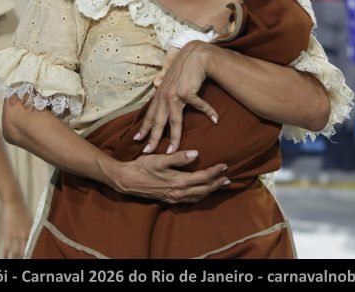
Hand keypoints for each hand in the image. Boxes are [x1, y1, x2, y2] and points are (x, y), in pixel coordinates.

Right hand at [1, 200, 31, 258]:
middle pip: (24, 251)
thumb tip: (30, 237)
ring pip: (16, 252)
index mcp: (32, 231)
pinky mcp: (7, 234)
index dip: (29, 253)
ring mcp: (16, 235)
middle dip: (22, 257)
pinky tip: (4, 257)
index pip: (32, 246)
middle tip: (20, 260)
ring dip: (14, 258)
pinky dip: (5, 254)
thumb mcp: (30, 220)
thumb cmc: (22, 210)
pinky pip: (7, 248)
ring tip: (12, 260)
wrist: (14, 203)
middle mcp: (25, 235)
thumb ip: (30, 230)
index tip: (27, 257)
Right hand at [114, 151, 229, 203]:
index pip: (202, 178)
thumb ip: (178, 157)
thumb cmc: (142, 166)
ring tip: (219, 185)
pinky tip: (202, 192)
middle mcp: (178, 192)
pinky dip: (200, 196)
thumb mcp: (159, 158)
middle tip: (228, 178)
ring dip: (210, 191)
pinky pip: (190, 200)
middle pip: (203, 190)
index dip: (215, 172)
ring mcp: (174, 198)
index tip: (224, 166)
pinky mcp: (169, 200)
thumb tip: (196, 154)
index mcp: (178, 181)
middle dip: (216, 184)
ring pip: (198, 197)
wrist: (127, 180)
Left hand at [136, 42, 217, 154]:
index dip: (144, 128)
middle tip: (147, 152)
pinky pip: (199, 106)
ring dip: (174, 137)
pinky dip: (208, 112)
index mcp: (160, 95)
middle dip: (152, 138)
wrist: (194, 55)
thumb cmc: (183, 68)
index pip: (150, 115)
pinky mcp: (187, 92)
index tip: (137, 140)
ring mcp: (175, 95)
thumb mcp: (170, 82)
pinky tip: (215, 119)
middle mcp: (164, 96)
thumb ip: (165, 93)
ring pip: (174, 121)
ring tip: (172, 151)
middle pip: (158, 122)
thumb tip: (161, 102)